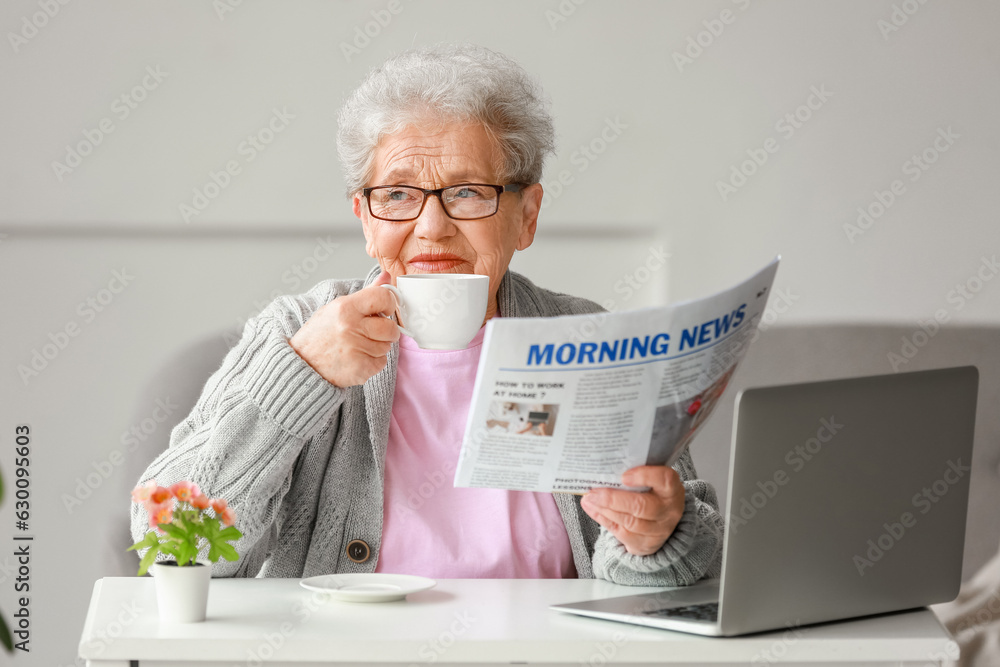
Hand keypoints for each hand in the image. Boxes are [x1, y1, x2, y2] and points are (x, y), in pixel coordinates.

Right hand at [289, 271, 399, 387]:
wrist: (302, 364)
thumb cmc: (320, 335)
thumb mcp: (337, 308)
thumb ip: (366, 294)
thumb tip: (386, 276)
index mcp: (346, 308)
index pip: (383, 297)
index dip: (390, 303)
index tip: (386, 310)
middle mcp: (351, 327)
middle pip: (391, 327)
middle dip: (388, 331)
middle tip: (374, 332)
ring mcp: (356, 349)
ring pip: (387, 346)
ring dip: (378, 347)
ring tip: (359, 346)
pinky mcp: (360, 368)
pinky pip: (381, 362)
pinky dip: (374, 362)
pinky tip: (358, 358)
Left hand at [580, 465, 685, 555]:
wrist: (662, 524)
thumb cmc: (653, 495)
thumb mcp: (653, 483)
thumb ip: (636, 475)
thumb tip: (605, 468)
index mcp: (672, 490)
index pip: (664, 479)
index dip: (644, 476)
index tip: (623, 475)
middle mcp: (669, 511)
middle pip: (640, 506)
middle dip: (613, 499)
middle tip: (593, 491)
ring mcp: (658, 530)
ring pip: (628, 521)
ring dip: (604, 509)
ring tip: (589, 499)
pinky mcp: (644, 544)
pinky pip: (620, 532)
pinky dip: (603, 519)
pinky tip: (592, 508)